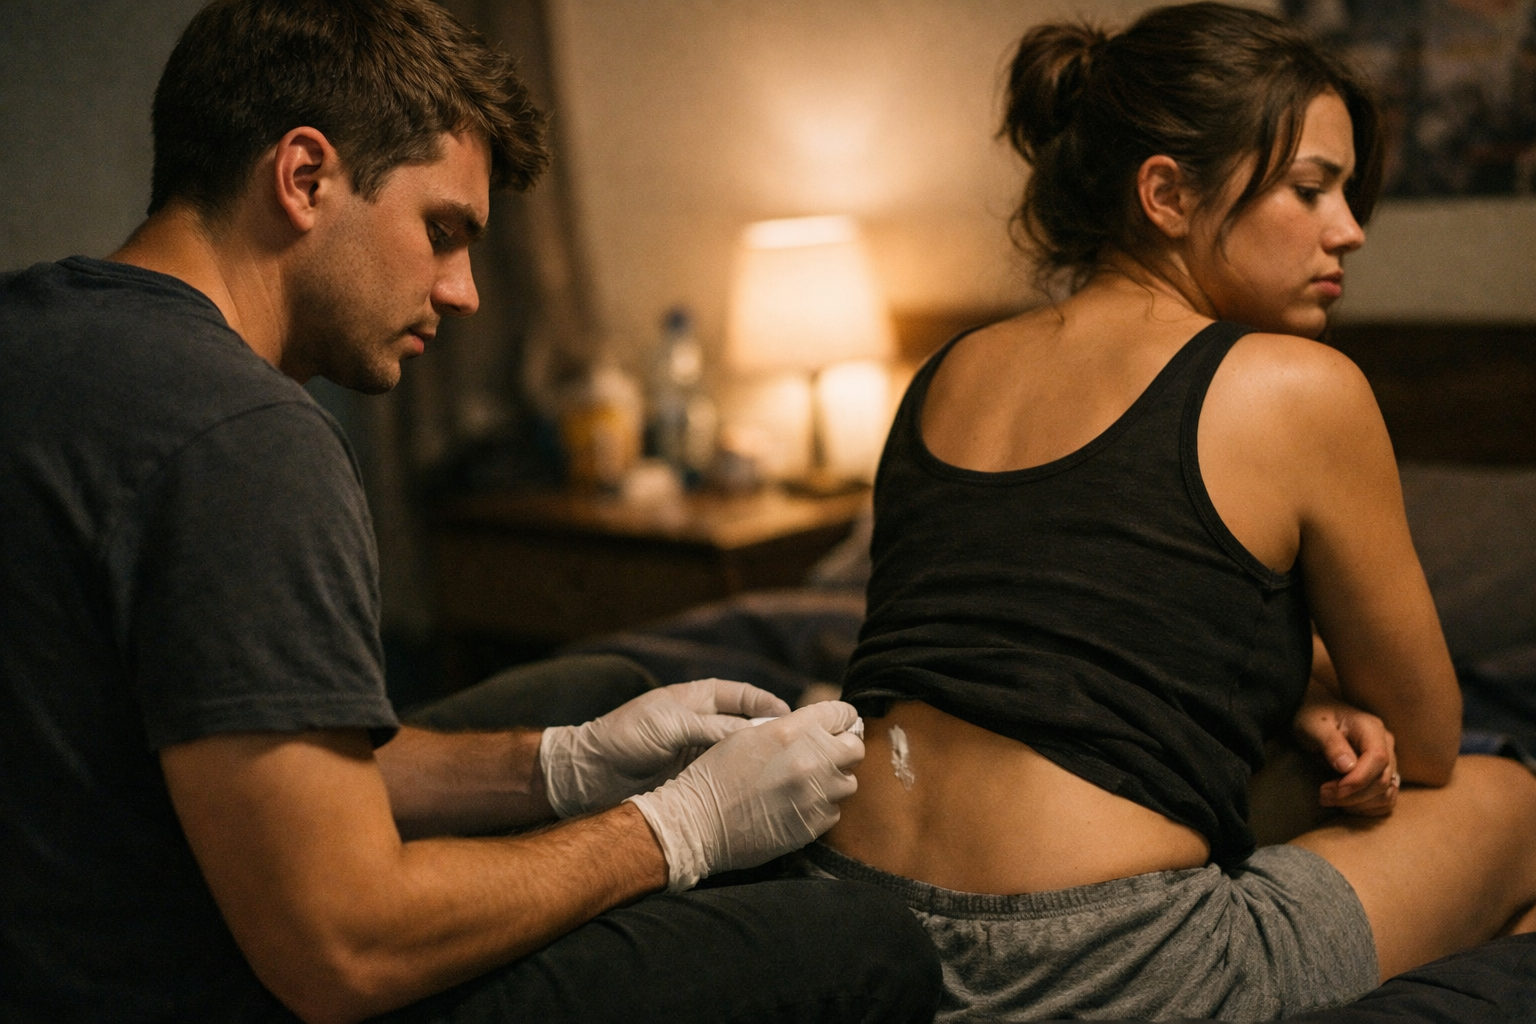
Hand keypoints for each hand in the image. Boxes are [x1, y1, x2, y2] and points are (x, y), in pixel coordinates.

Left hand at [540, 679, 790, 817]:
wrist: (590, 774)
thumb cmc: (625, 736)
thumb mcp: (670, 725)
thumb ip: (712, 728)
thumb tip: (755, 735)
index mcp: (698, 699)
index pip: (744, 695)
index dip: (769, 704)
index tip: (794, 718)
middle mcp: (703, 723)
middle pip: (747, 725)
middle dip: (771, 735)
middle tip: (799, 748)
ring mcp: (699, 752)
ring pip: (739, 754)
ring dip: (759, 761)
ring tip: (785, 771)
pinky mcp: (694, 778)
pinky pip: (725, 776)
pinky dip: (742, 781)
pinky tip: (759, 790)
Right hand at [625, 701, 863, 890]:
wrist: (698, 822)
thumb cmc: (715, 775)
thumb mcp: (748, 736)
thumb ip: (788, 728)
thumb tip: (817, 728)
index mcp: (792, 730)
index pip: (841, 714)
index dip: (841, 719)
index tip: (838, 726)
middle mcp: (810, 760)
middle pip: (855, 749)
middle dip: (843, 750)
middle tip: (826, 756)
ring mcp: (814, 794)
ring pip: (847, 783)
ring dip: (832, 781)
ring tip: (806, 785)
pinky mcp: (814, 825)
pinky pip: (834, 811)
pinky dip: (821, 808)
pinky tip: (796, 807)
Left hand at [1292, 684, 1398, 816]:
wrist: (1312, 715)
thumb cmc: (1312, 716)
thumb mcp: (1314, 725)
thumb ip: (1330, 743)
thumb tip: (1347, 768)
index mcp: (1372, 728)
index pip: (1378, 759)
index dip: (1358, 780)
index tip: (1331, 790)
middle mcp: (1386, 745)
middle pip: (1383, 780)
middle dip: (1352, 795)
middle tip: (1323, 795)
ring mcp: (1387, 761)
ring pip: (1387, 793)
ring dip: (1359, 804)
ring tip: (1329, 798)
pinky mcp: (1381, 774)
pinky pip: (1386, 799)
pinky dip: (1367, 808)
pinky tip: (1345, 804)